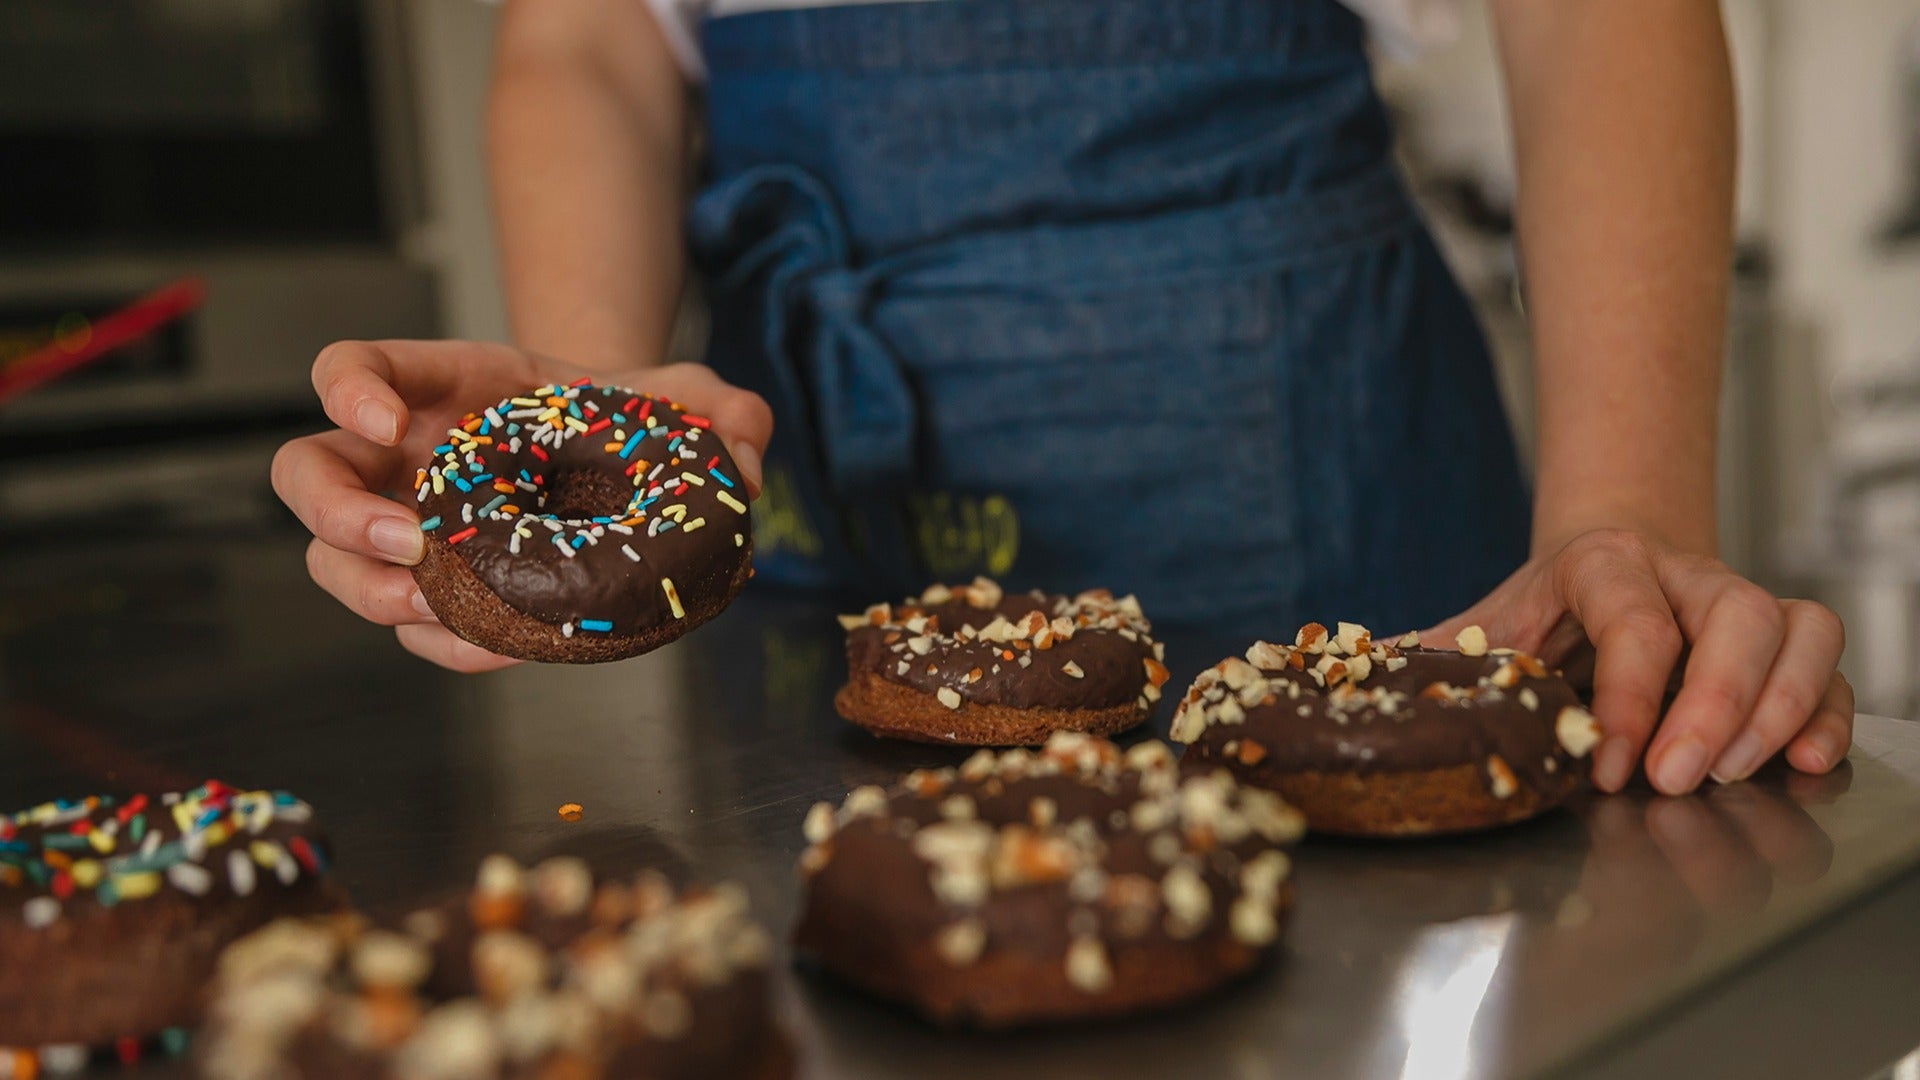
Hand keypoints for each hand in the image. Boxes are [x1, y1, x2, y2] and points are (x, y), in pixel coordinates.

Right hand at [270, 340, 772, 671]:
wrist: (629, 472)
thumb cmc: (629, 423)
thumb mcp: (681, 397)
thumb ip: (720, 407)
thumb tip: (748, 455)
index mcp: (444, 390)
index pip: (352, 368)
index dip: (348, 389)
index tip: (383, 418)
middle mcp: (408, 460)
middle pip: (309, 476)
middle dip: (339, 514)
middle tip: (408, 540)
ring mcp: (414, 530)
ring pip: (338, 564)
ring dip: (373, 593)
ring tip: (437, 607)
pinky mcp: (446, 594)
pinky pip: (414, 628)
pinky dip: (441, 642)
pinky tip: (491, 644)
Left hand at [1425, 529, 1851, 795]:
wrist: (1602, 563)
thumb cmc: (1541, 610)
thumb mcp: (1487, 624)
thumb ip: (1440, 655)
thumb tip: (1361, 680)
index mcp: (1603, 563)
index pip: (1633, 617)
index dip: (1631, 693)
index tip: (1611, 763)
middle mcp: (1684, 574)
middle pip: (1734, 617)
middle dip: (1713, 704)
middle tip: (1677, 778)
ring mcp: (1739, 602)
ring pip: (1795, 629)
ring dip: (1778, 707)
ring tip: (1737, 772)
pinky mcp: (1780, 640)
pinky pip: (1826, 661)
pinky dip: (1827, 710)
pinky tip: (1807, 760)